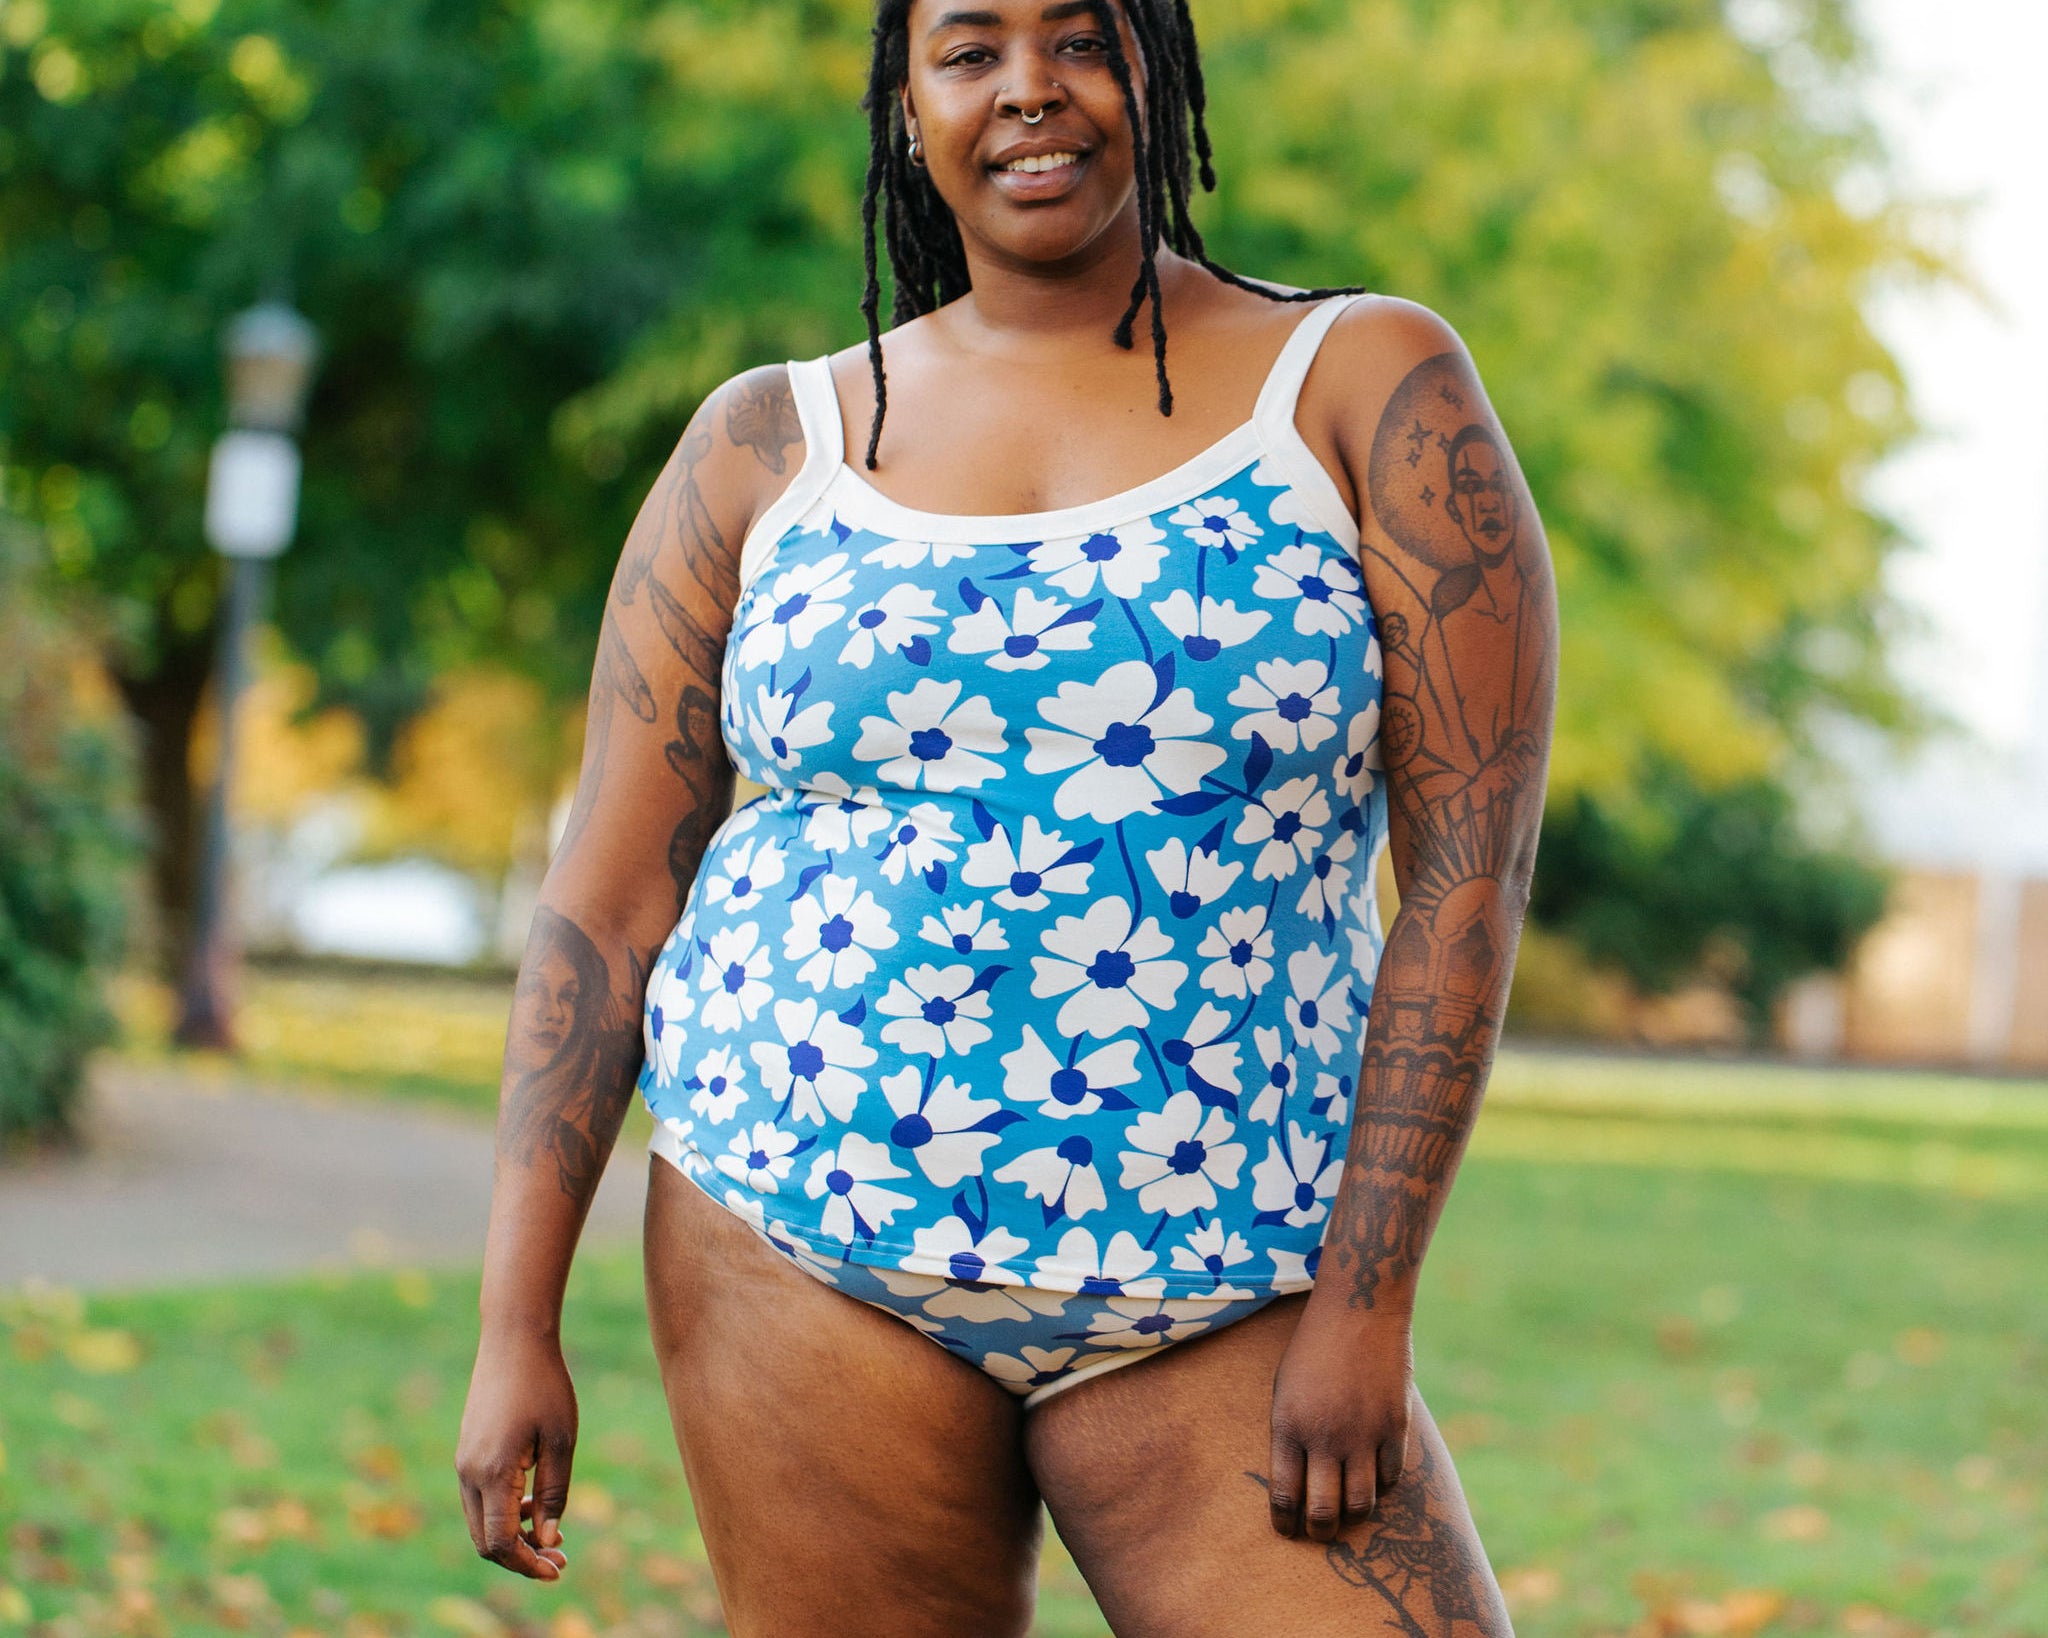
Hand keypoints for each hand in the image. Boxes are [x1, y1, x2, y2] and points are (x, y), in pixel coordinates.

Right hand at [455, 1328, 578, 1578]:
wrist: (513, 1340)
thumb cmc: (545, 1386)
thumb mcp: (562, 1441)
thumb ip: (554, 1494)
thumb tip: (547, 1542)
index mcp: (493, 1473)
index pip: (501, 1543)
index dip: (528, 1564)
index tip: (557, 1571)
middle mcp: (469, 1473)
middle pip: (486, 1541)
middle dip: (520, 1557)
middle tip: (559, 1558)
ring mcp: (463, 1463)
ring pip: (480, 1522)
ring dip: (512, 1536)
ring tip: (552, 1534)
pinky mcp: (466, 1453)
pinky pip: (479, 1500)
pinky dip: (503, 1513)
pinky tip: (533, 1504)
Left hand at [1266, 1289, 1414, 1540]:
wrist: (1359, 1309)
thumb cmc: (1313, 1347)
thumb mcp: (1284, 1388)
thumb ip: (1290, 1435)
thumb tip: (1296, 1482)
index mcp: (1288, 1426)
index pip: (1284, 1496)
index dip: (1284, 1523)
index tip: (1287, 1530)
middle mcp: (1325, 1437)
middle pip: (1323, 1512)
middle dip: (1319, 1532)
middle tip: (1319, 1532)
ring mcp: (1363, 1434)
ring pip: (1360, 1504)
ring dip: (1352, 1515)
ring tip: (1347, 1512)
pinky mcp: (1395, 1427)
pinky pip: (1391, 1478)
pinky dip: (1382, 1485)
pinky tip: (1374, 1478)